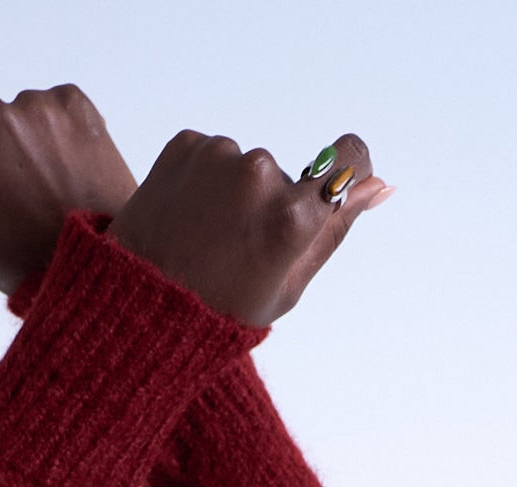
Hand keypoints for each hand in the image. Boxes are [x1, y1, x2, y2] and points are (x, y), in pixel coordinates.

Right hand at [0, 85, 135, 295]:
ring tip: (53, 191)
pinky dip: (62, 133)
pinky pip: (53, 107)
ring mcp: (37, 108)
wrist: (106, 264)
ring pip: (19, 114)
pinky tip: (73, 172)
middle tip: (23, 200)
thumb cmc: (23, 263)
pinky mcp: (74, 102)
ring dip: (31, 143)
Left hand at [107, 129, 390, 325]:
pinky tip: (185, 218)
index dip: (349, 172)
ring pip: (245, 168)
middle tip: (236, 251)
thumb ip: (336, 229)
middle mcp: (258, 175)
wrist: (137, 306)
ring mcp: (218, 155)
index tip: (330, 188)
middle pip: (287, 177)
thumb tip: (379, 184)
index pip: (350, 159)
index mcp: (292, 217)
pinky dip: (202, 182)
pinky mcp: (185, 144)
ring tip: (204, 239)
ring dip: (232, 194)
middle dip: (270, 205)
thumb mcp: (288, 284)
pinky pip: (210, 157)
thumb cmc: (220, 312)